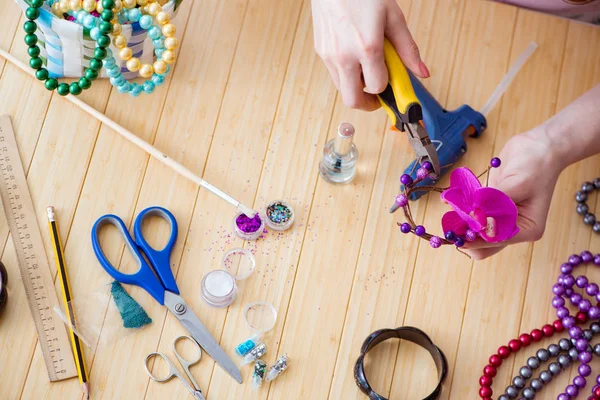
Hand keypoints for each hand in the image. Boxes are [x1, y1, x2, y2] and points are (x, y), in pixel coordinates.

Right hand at [311, 0, 429, 110]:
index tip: (394, 87)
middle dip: (368, 103)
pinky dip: (346, 74)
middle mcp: (344, 55)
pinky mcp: (320, 52)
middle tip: (378, 96)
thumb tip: (421, 72)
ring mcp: (329, 55)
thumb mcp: (393, 17)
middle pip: (353, 100)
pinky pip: (334, 74)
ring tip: (368, 70)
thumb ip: (407, 49)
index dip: (388, 89)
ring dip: (356, 87)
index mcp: (367, 47)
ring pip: (342, 89)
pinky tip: (355, 58)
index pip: (378, 86)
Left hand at [464, 127, 563, 259]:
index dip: (475, 236)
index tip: (457, 227)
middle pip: (483, 245)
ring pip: (473, 232)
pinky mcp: (489, 206)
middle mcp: (513, 228)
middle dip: (465, 235)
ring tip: (451, 206)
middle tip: (451, 220)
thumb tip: (473, 218)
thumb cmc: (536, 164)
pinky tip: (449, 198)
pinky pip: (470, 213)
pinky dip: (459, 208)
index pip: (496, 241)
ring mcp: (499, 218)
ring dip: (460, 222)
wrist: (538, 145)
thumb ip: (494, 203)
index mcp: (527, 229)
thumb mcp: (517, 184)